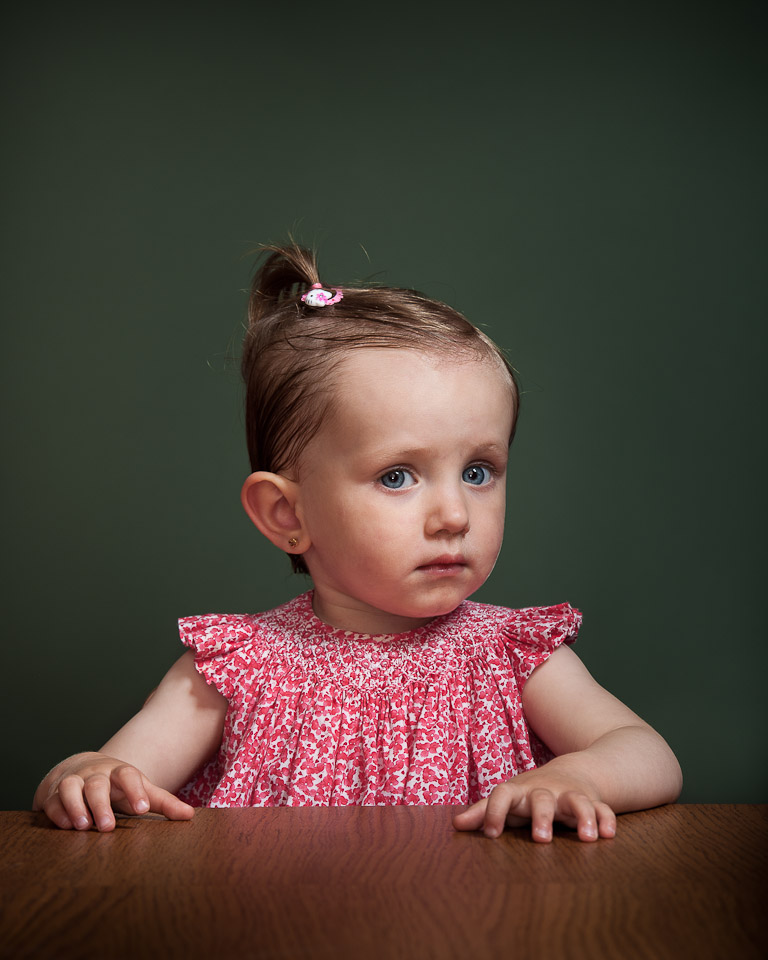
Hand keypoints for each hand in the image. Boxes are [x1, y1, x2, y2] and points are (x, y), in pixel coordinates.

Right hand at [35, 752, 194, 831]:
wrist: (82, 768)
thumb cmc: (117, 785)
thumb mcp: (140, 790)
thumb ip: (163, 803)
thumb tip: (190, 815)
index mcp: (119, 773)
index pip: (128, 774)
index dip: (135, 789)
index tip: (142, 808)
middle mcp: (95, 775)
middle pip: (97, 784)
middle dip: (101, 804)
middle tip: (107, 826)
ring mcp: (73, 782)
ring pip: (70, 787)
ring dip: (76, 806)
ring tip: (83, 826)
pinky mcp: (53, 794)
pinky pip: (52, 800)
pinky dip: (57, 812)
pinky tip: (65, 825)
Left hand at [452, 766, 616, 842]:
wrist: (571, 771)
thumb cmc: (531, 793)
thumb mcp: (509, 799)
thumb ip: (485, 812)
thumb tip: (456, 825)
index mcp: (520, 792)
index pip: (503, 795)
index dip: (495, 812)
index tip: (491, 834)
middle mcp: (545, 792)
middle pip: (541, 799)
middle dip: (542, 817)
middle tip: (541, 838)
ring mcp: (570, 795)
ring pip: (577, 801)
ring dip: (582, 817)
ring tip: (587, 838)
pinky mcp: (592, 802)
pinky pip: (602, 808)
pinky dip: (606, 819)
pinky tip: (608, 834)